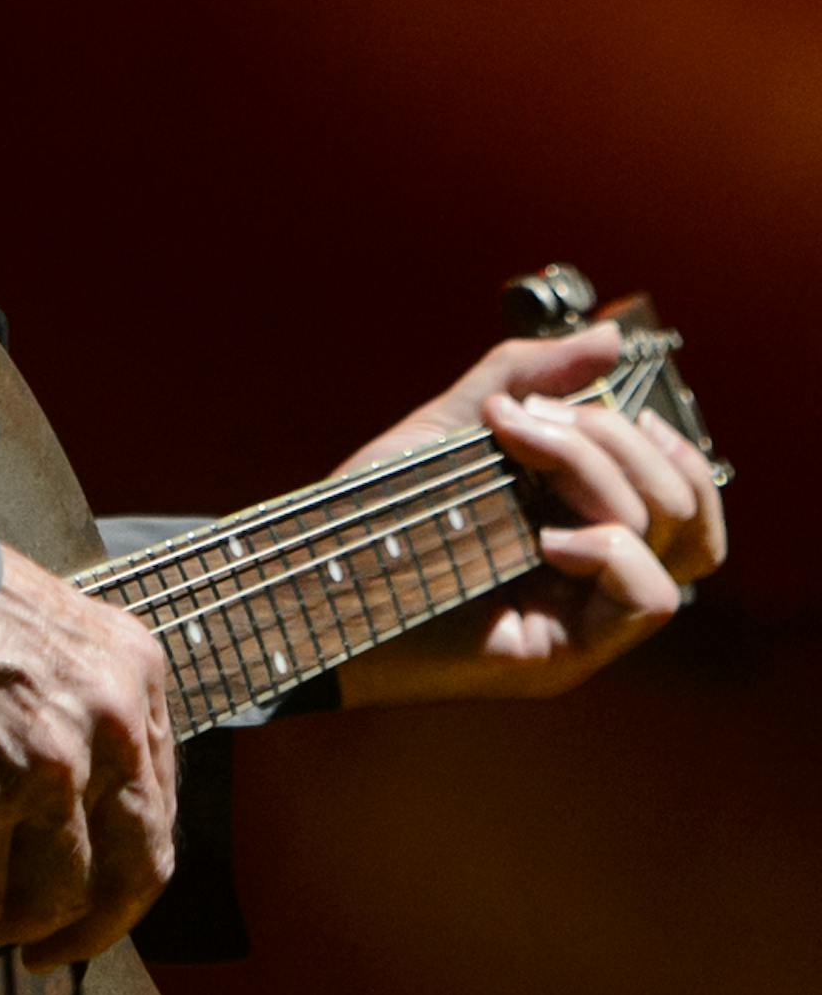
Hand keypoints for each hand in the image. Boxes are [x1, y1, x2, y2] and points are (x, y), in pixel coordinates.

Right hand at [0, 545, 175, 987]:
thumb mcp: (48, 621)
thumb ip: (78, 694)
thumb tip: (73, 785)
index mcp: (135, 669)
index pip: (159, 803)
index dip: (127, 868)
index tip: (100, 894)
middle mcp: (111, 721)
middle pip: (132, 868)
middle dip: (90, 925)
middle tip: (53, 949)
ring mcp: (50, 766)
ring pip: (54, 896)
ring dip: (15, 932)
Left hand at [334, 323, 726, 707]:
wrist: (309, 578)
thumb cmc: (374, 511)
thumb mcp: (454, 424)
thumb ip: (528, 375)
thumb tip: (614, 340)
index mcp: (581, 525)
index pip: (686, 495)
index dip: (665, 443)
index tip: (606, 399)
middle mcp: (594, 576)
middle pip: (680, 504)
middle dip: (611, 439)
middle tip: (527, 421)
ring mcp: (584, 618)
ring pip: (673, 540)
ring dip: (603, 474)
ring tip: (524, 456)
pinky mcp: (563, 654)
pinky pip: (648, 599)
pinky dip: (609, 549)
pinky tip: (544, 537)